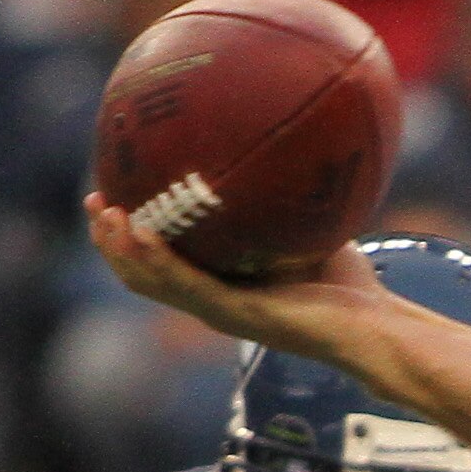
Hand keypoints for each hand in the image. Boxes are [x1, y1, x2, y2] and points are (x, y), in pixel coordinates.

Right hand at [79, 189, 399, 364]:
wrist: (376, 330)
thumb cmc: (351, 288)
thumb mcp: (309, 228)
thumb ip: (288, 197)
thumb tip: (286, 140)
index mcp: (221, 287)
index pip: (160, 263)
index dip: (129, 235)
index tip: (111, 197)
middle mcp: (213, 302)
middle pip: (142, 273)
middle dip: (111, 240)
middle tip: (94, 202)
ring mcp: (221, 312)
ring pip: (152, 283)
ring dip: (122, 250)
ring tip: (104, 215)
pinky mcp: (237, 316)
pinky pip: (186, 285)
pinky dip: (158, 260)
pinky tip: (138, 233)